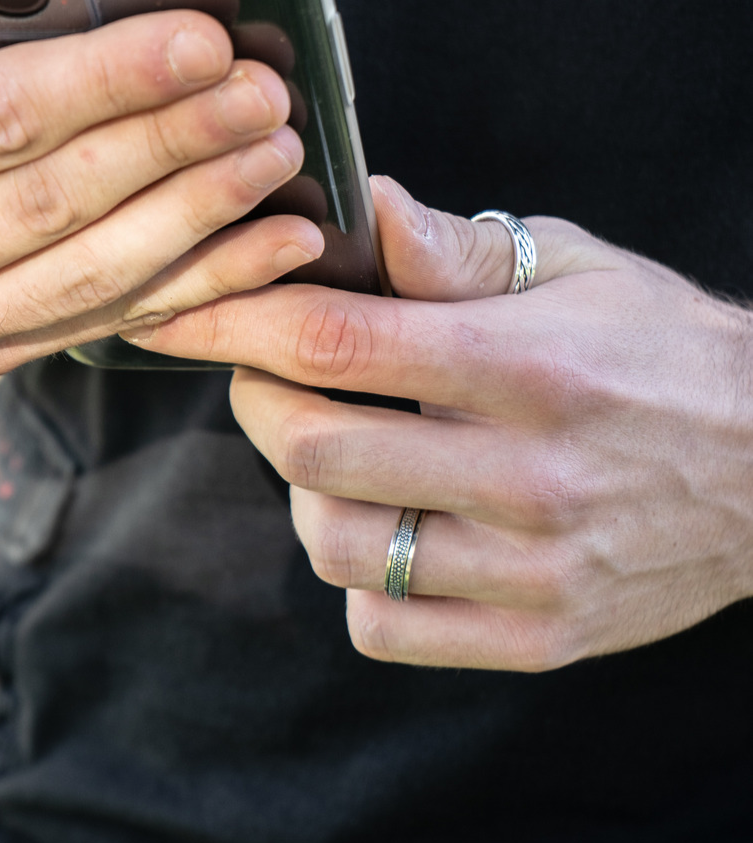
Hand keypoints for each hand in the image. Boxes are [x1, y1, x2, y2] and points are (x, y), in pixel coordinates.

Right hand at [0, 0, 323, 372]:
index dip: (105, 82)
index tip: (204, 42)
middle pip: (55, 207)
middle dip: (172, 146)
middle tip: (263, 97)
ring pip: (95, 276)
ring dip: (202, 216)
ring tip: (278, 156)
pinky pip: (115, 320)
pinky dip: (205, 283)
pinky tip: (274, 246)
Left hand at [122, 175, 752, 669]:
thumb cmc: (661, 350)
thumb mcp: (576, 270)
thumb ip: (461, 251)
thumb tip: (368, 206)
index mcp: (526, 367)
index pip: (339, 343)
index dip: (237, 320)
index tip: (180, 309)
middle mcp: (525, 476)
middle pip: (314, 449)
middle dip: (255, 398)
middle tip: (261, 369)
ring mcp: (530, 569)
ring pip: (337, 546)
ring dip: (302, 489)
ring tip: (329, 446)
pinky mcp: (537, 636)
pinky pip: (384, 628)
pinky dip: (355, 577)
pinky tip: (383, 525)